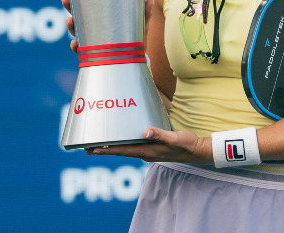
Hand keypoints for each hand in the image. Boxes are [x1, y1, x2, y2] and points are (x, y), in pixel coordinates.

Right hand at [61, 0, 155, 52]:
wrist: (135, 63)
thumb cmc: (134, 41)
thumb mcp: (139, 27)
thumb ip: (144, 14)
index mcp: (102, 20)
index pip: (87, 7)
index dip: (77, 0)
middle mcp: (94, 31)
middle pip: (78, 17)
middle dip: (70, 8)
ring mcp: (92, 43)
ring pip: (77, 33)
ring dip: (71, 27)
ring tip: (70, 21)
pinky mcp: (92, 56)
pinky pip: (81, 51)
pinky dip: (77, 47)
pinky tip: (76, 44)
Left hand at [86, 127, 210, 163]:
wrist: (197, 151)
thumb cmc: (186, 144)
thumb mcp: (174, 137)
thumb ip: (160, 134)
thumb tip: (145, 131)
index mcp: (147, 151)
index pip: (122, 151)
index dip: (106, 150)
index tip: (92, 150)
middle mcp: (145, 153)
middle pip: (119, 152)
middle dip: (103, 150)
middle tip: (87, 148)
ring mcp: (148, 152)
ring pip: (125, 150)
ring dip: (111, 148)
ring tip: (98, 145)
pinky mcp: (152, 148)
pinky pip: (133, 147)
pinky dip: (123, 144)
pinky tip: (120, 139)